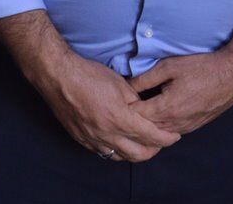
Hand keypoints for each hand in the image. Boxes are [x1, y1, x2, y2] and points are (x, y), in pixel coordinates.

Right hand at [28, 49, 180, 161]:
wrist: (57, 75)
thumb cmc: (87, 75)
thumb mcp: (120, 83)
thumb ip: (136, 101)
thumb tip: (144, 111)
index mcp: (121, 119)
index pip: (153, 137)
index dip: (167, 138)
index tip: (174, 135)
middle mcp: (108, 134)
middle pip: (140, 154)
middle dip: (154, 150)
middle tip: (159, 141)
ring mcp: (93, 139)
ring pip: (120, 157)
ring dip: (134, 153)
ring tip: (140, 143)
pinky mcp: (81, 139)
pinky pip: (103, 153)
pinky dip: (115, 150)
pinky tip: (117, 142)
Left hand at [128, 49, 232, 134]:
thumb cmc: (202, 67)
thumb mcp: (168, 67)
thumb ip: (145, 78)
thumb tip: (126, 86)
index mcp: (167, 108)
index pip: (136, 117)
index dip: (124, 109)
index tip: (115, 100)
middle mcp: (177, 123)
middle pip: (146, 128)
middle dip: (133, 119)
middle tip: (121, 107)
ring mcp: (188, 126)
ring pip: (160, 133)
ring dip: (147, 125)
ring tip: (135, 111)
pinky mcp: (195, 126)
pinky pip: (172, 131)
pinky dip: (160, 126)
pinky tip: (154, 116)